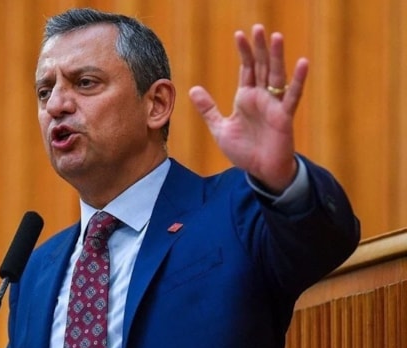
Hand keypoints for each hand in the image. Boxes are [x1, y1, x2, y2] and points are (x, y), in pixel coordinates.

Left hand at [189, 24, 307, 193]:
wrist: (261, 171)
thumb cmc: (244, 150)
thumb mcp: (220, 128)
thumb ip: (208, 109)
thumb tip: (193, 89)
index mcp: (246, 98)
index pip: (246, 69)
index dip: (244, 52)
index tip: (239, 34)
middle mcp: (261, 97)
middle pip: (261, 66)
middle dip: (259, 48)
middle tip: (257, 27)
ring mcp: (274, 105)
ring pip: (276, 75)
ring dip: (276, 56)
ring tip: (276, 37)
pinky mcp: (285, 117)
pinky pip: (292, 96)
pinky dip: (298, 80)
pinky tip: (303, 63)